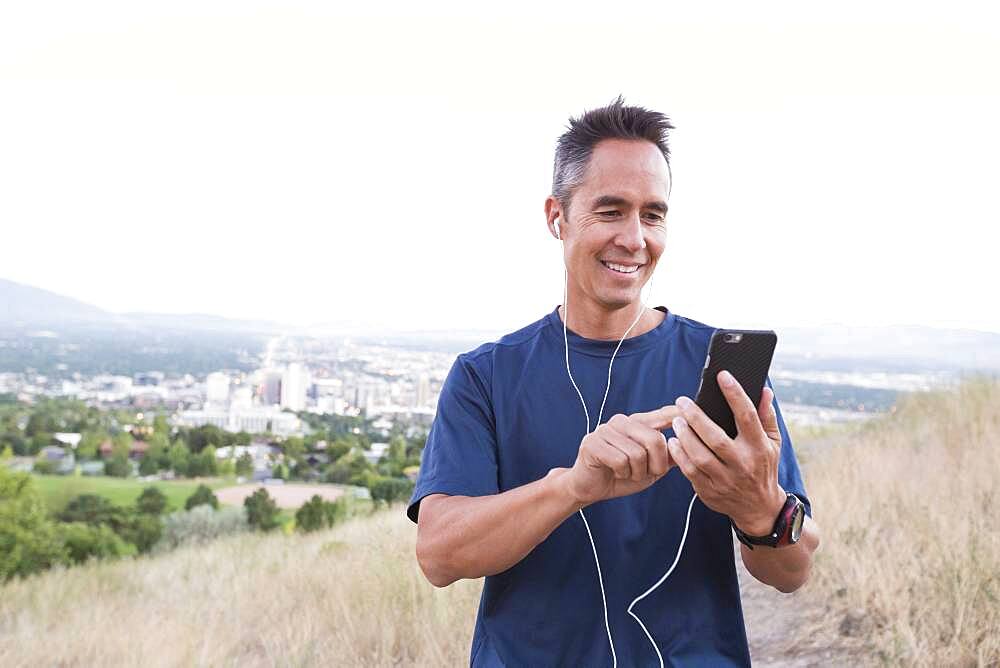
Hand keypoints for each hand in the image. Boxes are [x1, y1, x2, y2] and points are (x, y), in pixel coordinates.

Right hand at [559, 404, 678, 506]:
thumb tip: (690, 446)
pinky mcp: (592, 444)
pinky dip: (623, 474)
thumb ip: (667, 456)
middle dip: (656, 465)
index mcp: (636, 423)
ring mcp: (605, 430)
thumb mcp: (650, 467)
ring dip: (637, 472)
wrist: (590, 488)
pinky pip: (620, 461)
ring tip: (628, 474)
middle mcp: (621, 421)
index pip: (661, 415)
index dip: (676, 414)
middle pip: (654, 440)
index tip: (689, 411)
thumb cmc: (621, 475)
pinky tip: (615, 473)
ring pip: (637, 454)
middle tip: (648, 474)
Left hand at [668, 370, 785, 534]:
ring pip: (701, 456)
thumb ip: (766, 416)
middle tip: (682, 401)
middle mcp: (743, 464)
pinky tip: (674, 442)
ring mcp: (726, 480)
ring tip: (676, 421)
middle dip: (697, 418)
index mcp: (759, 448)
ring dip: (685, 436)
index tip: (722, 376)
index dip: (735, 394)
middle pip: (717, 438)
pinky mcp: (710, 492)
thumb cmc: (763, 467)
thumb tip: (763, 390)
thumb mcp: (773, 443)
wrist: (759, 509)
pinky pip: (691, 472)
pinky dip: (680, 456)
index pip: (747, 417)